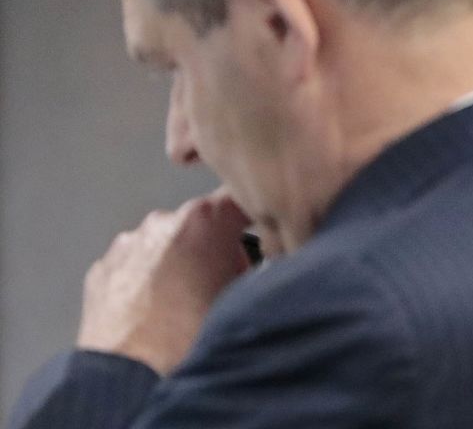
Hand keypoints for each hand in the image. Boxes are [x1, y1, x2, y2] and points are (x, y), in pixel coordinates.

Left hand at [76, 192, 251, 374]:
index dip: (257, 219)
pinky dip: (147, 281)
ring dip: (178, 264)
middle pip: (202, 223)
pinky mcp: (103, 269)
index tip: (263, 236)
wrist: (130, 377)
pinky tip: (156, 313)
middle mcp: (163, 222)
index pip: (241, 199)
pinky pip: (135, 265)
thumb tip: (264, 267)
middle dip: (214, 248)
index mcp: (204, 220)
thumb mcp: (246, 297)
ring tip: (184, 306)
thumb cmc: (187, 339)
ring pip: (166, 244)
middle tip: (221, 286)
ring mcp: (128, 244)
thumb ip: (257, 268)